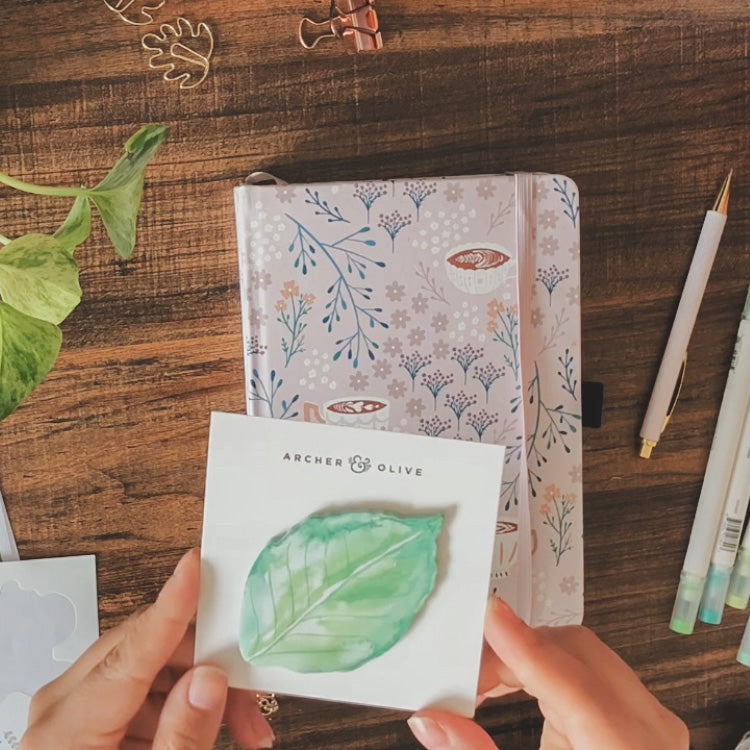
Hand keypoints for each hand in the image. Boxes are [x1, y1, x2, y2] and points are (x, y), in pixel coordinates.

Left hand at [21, 549, 274, 749]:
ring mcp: (77, 709)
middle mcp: (65, 707)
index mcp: (66, 729)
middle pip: (150, 651)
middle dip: (211, 663)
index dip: (170, 605)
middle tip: (256, 688)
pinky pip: (148, 689)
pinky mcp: (93, 714)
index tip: (195, 565)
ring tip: (248, 728)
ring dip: (206, 688)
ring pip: (156, 667)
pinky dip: (187, 703)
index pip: (129, 651)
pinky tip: (218, 727)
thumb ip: (182, 738)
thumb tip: (210, 681)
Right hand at [408, 597, 689, 749]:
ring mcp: (646, 714)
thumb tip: (429, 719)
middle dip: (514, 649)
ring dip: (523, 654)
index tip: (490, 615)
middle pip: (576, 654)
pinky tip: (506, 680)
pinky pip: (583, 664)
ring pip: (579, 650)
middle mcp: (649, 729)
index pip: (580, 689)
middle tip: (462, 668)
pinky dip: (540, 665)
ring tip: (477, 679)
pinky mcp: (633, 708)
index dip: (529, 650)